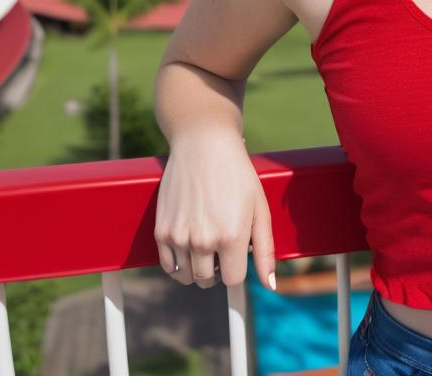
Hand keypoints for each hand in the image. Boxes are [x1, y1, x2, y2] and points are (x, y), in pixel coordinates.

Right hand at [154, 129, 276, 290]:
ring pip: (188, 277)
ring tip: (206, 241)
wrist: (203, 145)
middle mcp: (203, 241)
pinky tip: (189, 243)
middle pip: (209, 280)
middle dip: (218, 268)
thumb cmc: (237, 174)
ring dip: (198, 267)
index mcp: (231, 236)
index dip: (238, 267)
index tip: (238, 253)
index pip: (234, 279)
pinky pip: (168, 266)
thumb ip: (265, 249)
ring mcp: (179, 237)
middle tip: (222, 243)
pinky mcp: (161, 231)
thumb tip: (270, 286)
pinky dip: (179, 262)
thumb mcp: (259, 208)